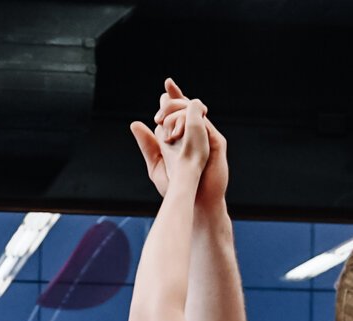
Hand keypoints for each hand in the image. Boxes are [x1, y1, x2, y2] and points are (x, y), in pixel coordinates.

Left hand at [130, 78, 220, 201]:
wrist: (195, 203)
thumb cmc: (178, 190)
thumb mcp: (156, 165)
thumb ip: (148, 145)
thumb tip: (135, 124)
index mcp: (181, 137)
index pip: (178, 110)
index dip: (172, 97)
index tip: (167, 85)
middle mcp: (195, 134)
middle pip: (187, 106)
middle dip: (173, 103)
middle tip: (158, 117)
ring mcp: (207, 137)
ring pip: (196, 112)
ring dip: (179, 113)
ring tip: (166, 129)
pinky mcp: (217, 143)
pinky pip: (205, 123)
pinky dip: (192, 122)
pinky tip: (178, 133)